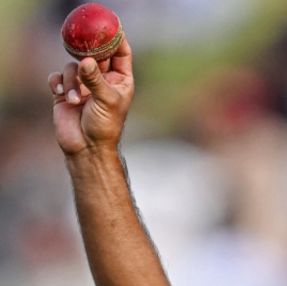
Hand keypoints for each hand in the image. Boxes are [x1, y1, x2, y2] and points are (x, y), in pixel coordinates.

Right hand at [49, 38, 133, 155]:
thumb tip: (85, 61)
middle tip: (81, 53)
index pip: (121, 53)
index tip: (109, 30)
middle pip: (94, 54)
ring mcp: (83, 85)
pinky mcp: (66, 92)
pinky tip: (61, 96)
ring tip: (75, 100)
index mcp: (120, 80)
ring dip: (71, 81)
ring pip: (73, 67)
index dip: (116, 40)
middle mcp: (102, 79)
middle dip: (87, 53)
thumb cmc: (104, 126)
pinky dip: (58, 84)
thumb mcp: (106, 100)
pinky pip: (57, 77)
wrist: (86, 147)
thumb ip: (95, 79)